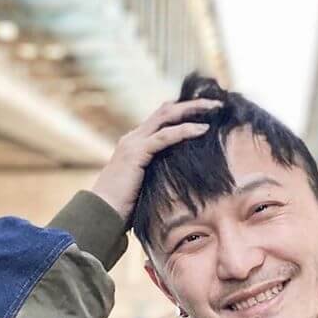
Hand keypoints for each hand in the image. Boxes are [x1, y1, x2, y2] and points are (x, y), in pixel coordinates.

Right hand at [90, 97, 221, 223]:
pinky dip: (185, 131)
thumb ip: (160, 174)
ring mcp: (133, 143)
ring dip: (193, 110)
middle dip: (192, 104)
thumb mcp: (147, 184)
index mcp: (135, 143)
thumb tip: (183, 179)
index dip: (184, 110)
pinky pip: (165, 136)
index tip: (207, 111)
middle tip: (216, 104)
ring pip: (167, 116)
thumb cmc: (124, 206)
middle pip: (166, 110)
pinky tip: (203, 130)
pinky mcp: (136, 153)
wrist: (101, 213)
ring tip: (215, 109)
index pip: (162, 117)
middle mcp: (133, 137)